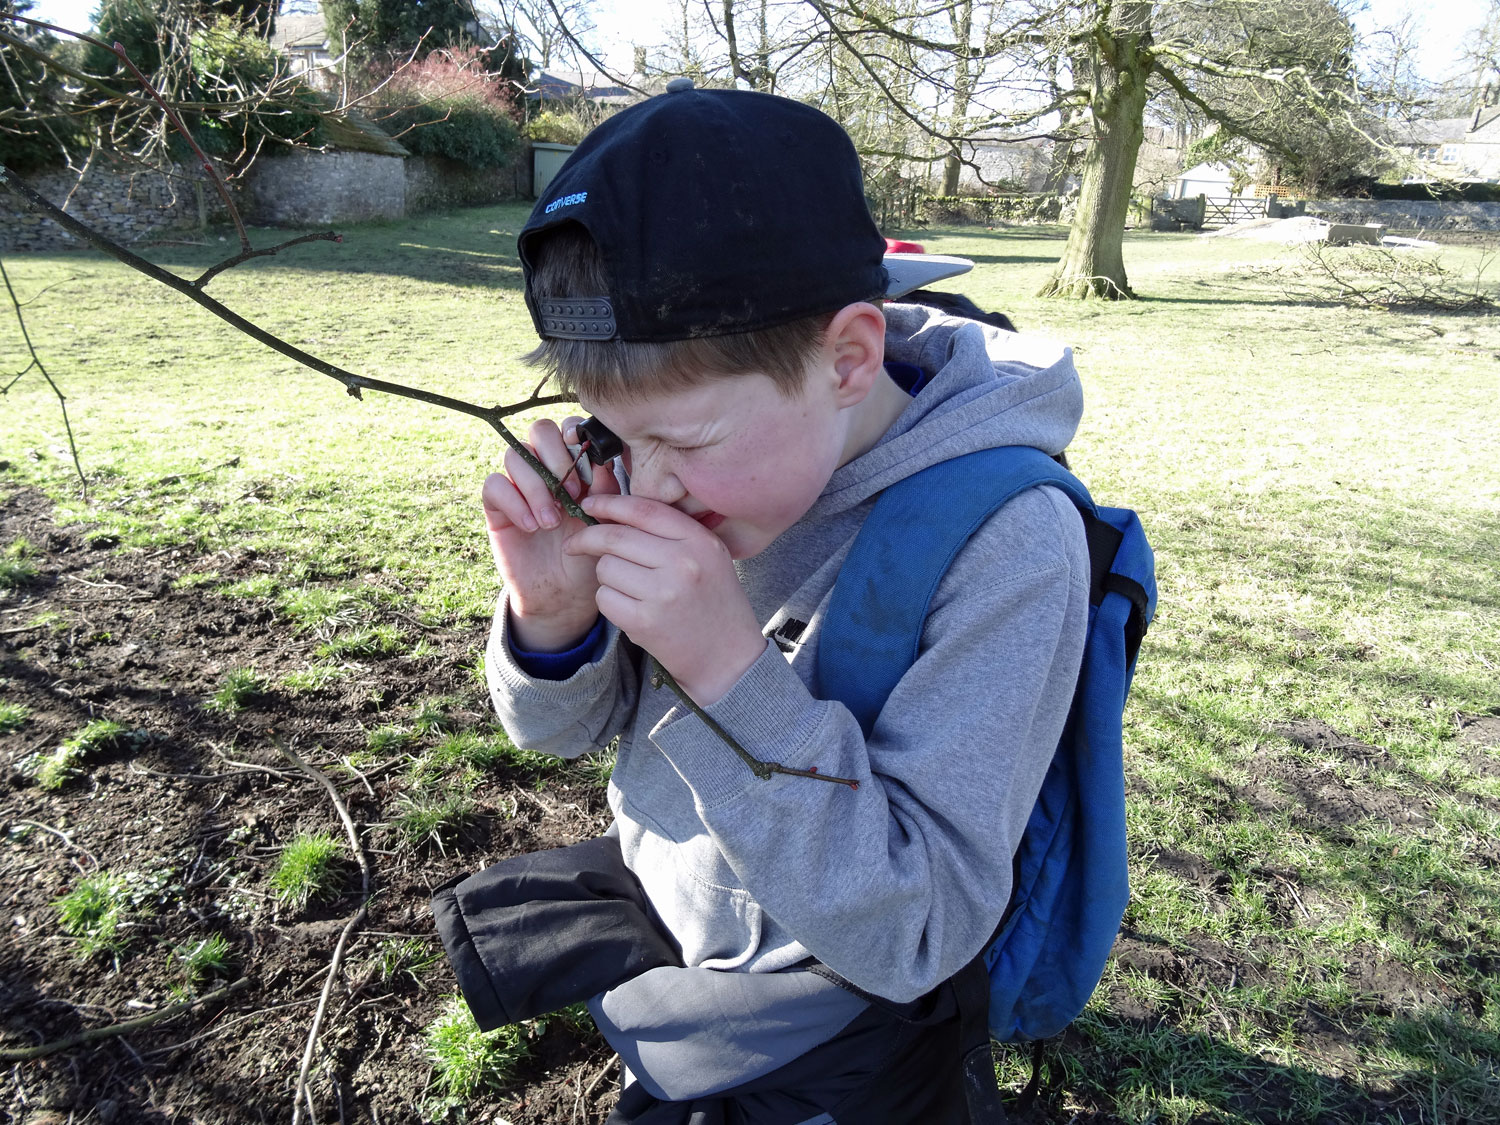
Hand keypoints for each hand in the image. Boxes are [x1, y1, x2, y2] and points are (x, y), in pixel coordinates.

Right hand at [483, 417, 620, 650]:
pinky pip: (495, 484)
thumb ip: (606, 490)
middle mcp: (545, 468)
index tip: (591, 475)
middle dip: (556, 457)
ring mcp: (519, 485)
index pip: (570, 428)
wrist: (566, 595)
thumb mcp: (606, 522)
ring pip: (515, 456)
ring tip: (552, 522)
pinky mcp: (497, 506)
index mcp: (575, 465)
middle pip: (540, 430)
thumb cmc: (591, 555)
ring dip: (537, 487)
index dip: (578, 440)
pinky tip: (533, 527)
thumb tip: (600, 460)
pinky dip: (515, 503)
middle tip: (573, 494)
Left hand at [566, 493, 767, 704]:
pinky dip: (609, 602)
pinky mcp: (645, 622)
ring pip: (606, 568)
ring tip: (631, 590)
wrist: (727, 656)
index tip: (589, 503)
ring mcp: (663, 593)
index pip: (644, 510)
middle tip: (575, 545)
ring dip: (607, 577)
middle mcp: (683, 562)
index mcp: (699, 541)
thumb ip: (671, 532)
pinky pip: (605, 598)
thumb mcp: (708, 556)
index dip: (609, 503)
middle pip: (615, 537)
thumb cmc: (713, 601)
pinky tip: (631, 609)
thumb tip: (614, 511)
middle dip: (588, 539)